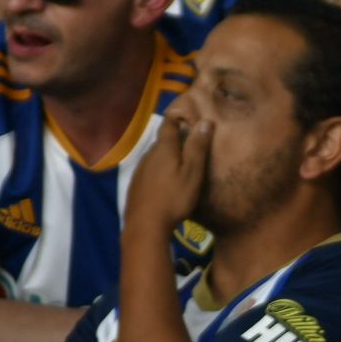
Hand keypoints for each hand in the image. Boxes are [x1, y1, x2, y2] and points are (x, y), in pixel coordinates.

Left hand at [125, 117, 210, 235]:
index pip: (169, 125)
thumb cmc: (174, 197)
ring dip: (166, 156)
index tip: (187, 116)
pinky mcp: (136, 185)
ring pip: (154, 156)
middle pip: (162, 141)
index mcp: (164, 149)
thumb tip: (205, 121)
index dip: (177, 118)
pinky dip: (158, 170)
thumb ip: (197, 147)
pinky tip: (164, 182)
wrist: (145, 225)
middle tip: (189, 142)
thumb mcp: (192, 172)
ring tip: (179, 163)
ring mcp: (140, 170)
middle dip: (174, 139)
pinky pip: (149, 170)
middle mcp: (148, 155)